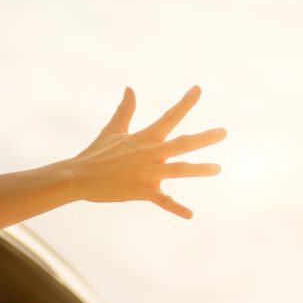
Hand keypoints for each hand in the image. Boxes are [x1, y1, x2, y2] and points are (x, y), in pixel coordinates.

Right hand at [67, 86, 225, 217]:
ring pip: (179, 169)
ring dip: (200, 169)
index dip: (185, 102)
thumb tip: (130, 88)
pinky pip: (163, 201)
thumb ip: (125, 109)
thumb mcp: (113, 129)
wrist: (79, 176)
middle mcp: (150, 153)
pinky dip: (176, 208)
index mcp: (145, 138)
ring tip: (217, 168)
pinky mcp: (142, 191)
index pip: (169, 116)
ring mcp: (147, 173)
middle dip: (204, 137)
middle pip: (183, 143)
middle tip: (223, 132)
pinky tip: (190, 214)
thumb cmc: (96, 153)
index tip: (198, 89)